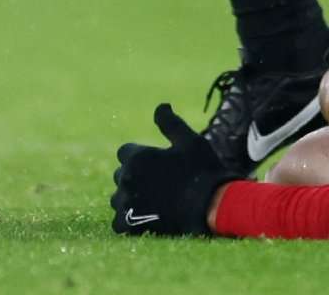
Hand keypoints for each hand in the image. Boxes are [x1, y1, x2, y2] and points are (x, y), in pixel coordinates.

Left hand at [110, 103, 232, 235]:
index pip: (125, 152)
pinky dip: (129, 220)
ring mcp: (125, 202)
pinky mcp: (128, 223)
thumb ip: (170, 124)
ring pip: (118, 198)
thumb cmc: (201, 169)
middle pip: (120, 174)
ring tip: (155, 201)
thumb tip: (160, 105)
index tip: (157, 162)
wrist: (209, 204)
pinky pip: (118, 221)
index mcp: (137, 157)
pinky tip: (147, 217)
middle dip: (135, 176)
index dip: (140, 155)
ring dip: (131, 198)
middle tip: (161, 182)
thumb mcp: (190, 141)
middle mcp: (126, 178)